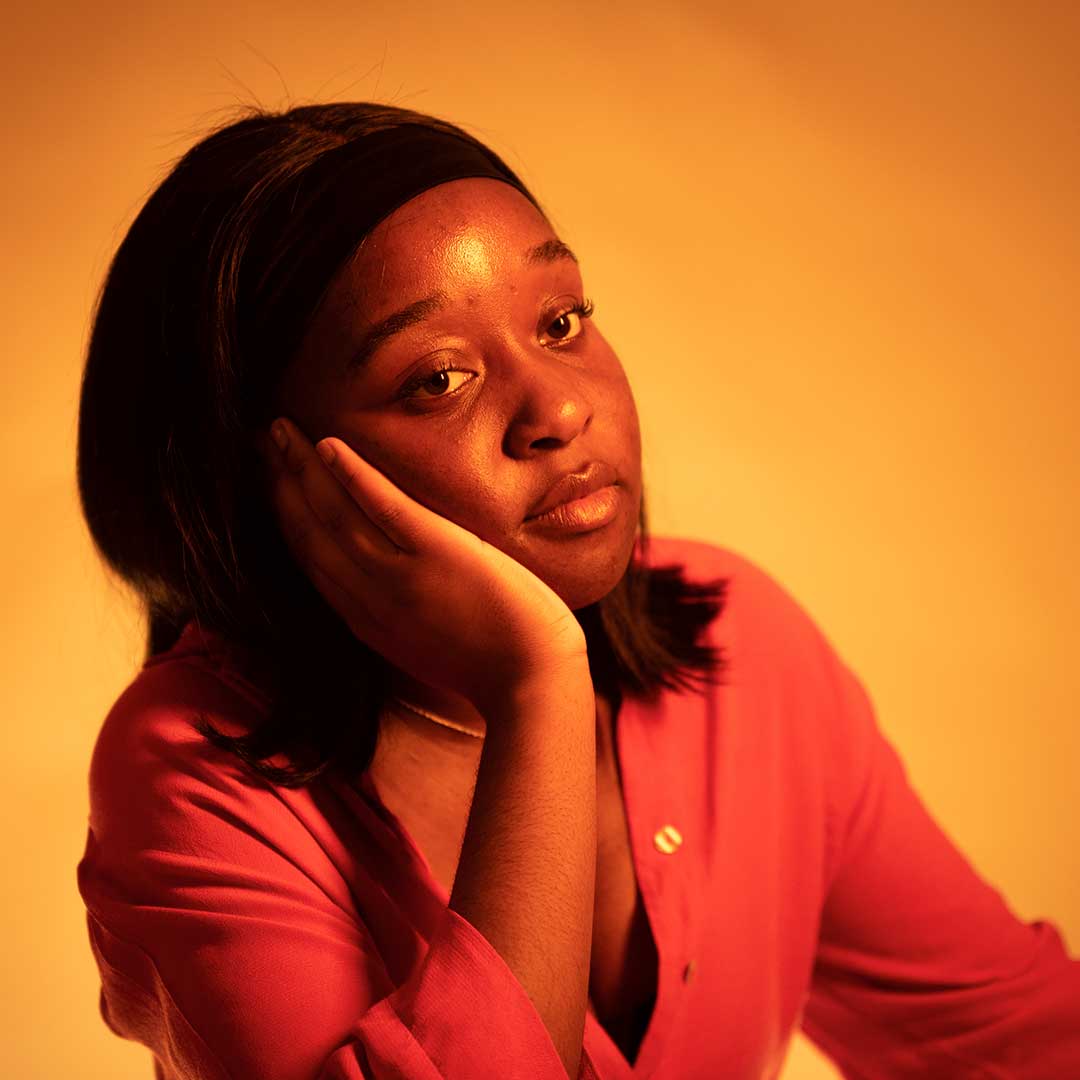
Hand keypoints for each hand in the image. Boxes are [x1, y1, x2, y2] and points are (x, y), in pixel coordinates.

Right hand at [260, 417, 587, 712]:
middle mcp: (371, 599)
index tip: (271, 482)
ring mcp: (402, 576)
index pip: (313, 560)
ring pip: (336, 516)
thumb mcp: (424, 645)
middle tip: (263, 441)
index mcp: (366, 620)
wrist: (531, 682)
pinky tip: (331, 447)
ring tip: (282, 431)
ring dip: (304, 469)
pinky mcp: (438, 554)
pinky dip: (353, 476)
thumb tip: (387, 581)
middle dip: (282, 484)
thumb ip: (398, 612)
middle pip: (311, 533)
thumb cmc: (492, 665)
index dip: (286, 517)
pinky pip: (385, 508)